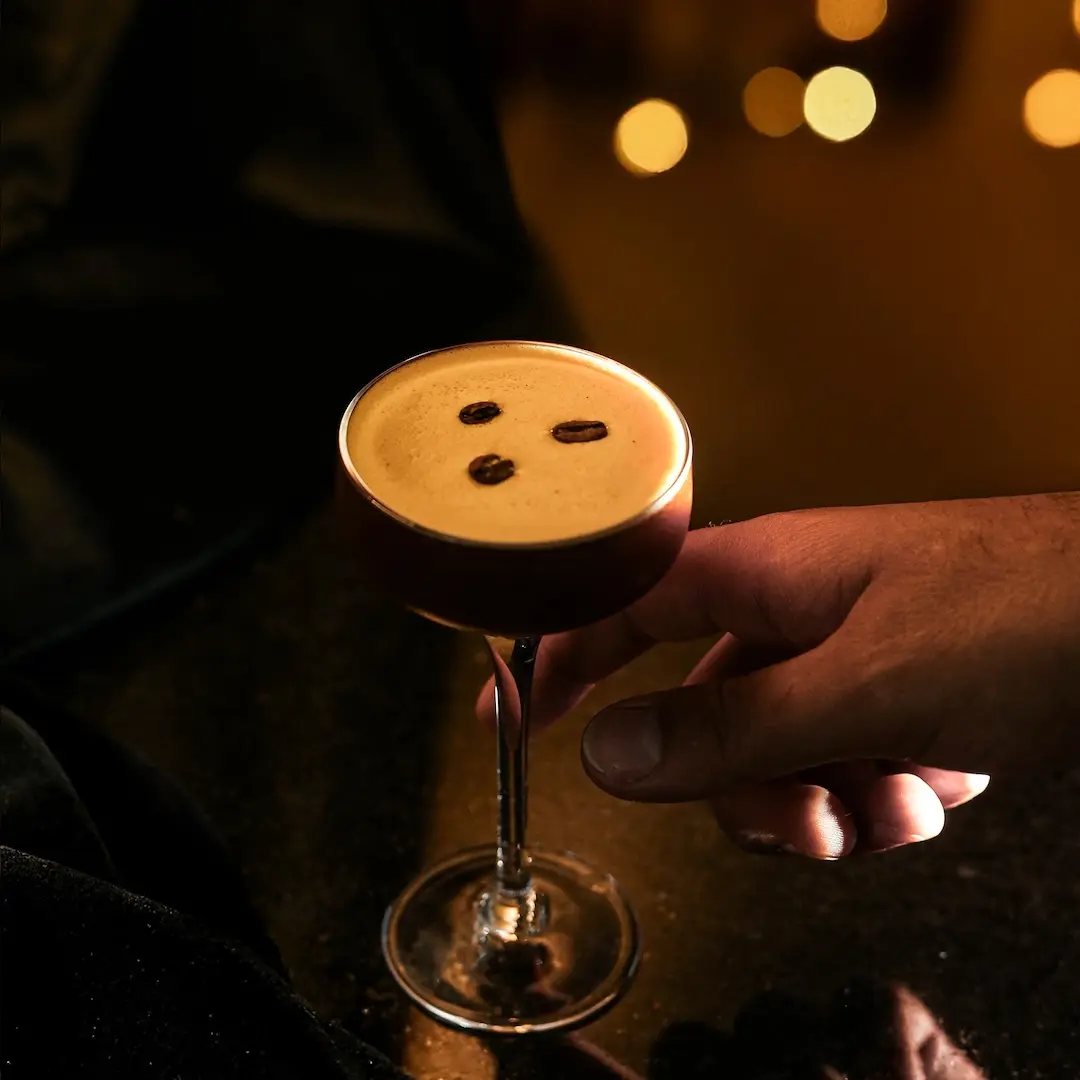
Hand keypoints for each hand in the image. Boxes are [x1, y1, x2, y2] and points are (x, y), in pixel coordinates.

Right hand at [478, 494, 1079, 857]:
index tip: (514, 716)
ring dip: (828, 799)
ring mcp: (850, 651)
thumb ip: (733, 728)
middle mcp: (795, 611)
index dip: (559, 654)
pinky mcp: (903, 690)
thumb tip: (610, 753)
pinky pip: (846, 760)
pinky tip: (943, 781)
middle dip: (745, 786)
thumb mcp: (868, 687)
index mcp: (764, 575)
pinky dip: (885, 793)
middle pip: (705, 711)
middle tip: (805, 821)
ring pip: (779, 750)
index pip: (621, 604)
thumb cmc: (1029, 610)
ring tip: (904, 798)